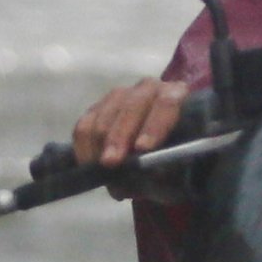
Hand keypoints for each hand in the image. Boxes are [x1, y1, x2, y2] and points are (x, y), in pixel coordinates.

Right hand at [69, 78, 194, 194]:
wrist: (156, 159)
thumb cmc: (174, 160)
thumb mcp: (177, 169)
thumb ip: (166, 169)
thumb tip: (151, 172)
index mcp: (176, 95)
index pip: (167, 103)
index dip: (154, 125)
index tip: (142, 149)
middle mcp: (148, 89)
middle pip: (131, 107)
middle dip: (119, 136)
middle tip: (110, 162)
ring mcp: (120, 96)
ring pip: (104, 116)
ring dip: (100, 145)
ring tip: (102, 171)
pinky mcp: (97, 109)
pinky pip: (84, 125)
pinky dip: (84, 147)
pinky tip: (90, 165)